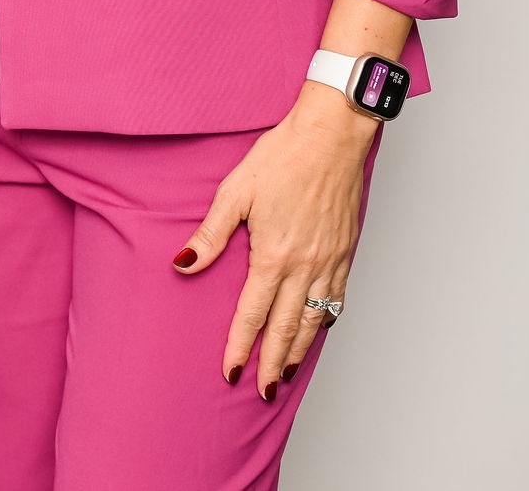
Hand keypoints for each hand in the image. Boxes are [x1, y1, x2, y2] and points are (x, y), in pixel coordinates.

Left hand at [174, 83, 377, 396]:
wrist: (331, 137)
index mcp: (274, 254)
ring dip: (300, 349)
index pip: (253, 313)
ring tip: (288, 373)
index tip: (232, 371)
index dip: (241, 345)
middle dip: (274, 363)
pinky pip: (337, 298)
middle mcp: (305, 265)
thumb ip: (210, 234)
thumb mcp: (235, 191)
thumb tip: (182, 264)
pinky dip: (325, 320)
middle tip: (264, 391)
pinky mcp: (346, 251)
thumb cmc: (281, 157)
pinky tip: (317, 329)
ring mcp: (330, 261)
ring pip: (314, 319)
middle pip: (287, 327)